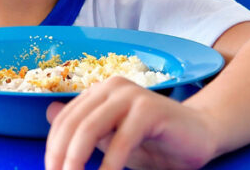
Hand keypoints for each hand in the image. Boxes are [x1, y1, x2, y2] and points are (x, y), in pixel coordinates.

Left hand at [45, 77, 218, 169]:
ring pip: (90, 129)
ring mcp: (131, 96)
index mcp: (99, 92)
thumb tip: (48, 112)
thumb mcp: (112, 140)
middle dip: (60, 158)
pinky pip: (121, 141)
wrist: (201, 137)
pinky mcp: (150, 110)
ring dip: (76, 162)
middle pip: (72, 125)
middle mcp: (112, 87)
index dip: (52, 150)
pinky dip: (109, 166)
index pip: (63, 121)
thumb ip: (85, 129)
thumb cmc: (155, 142)